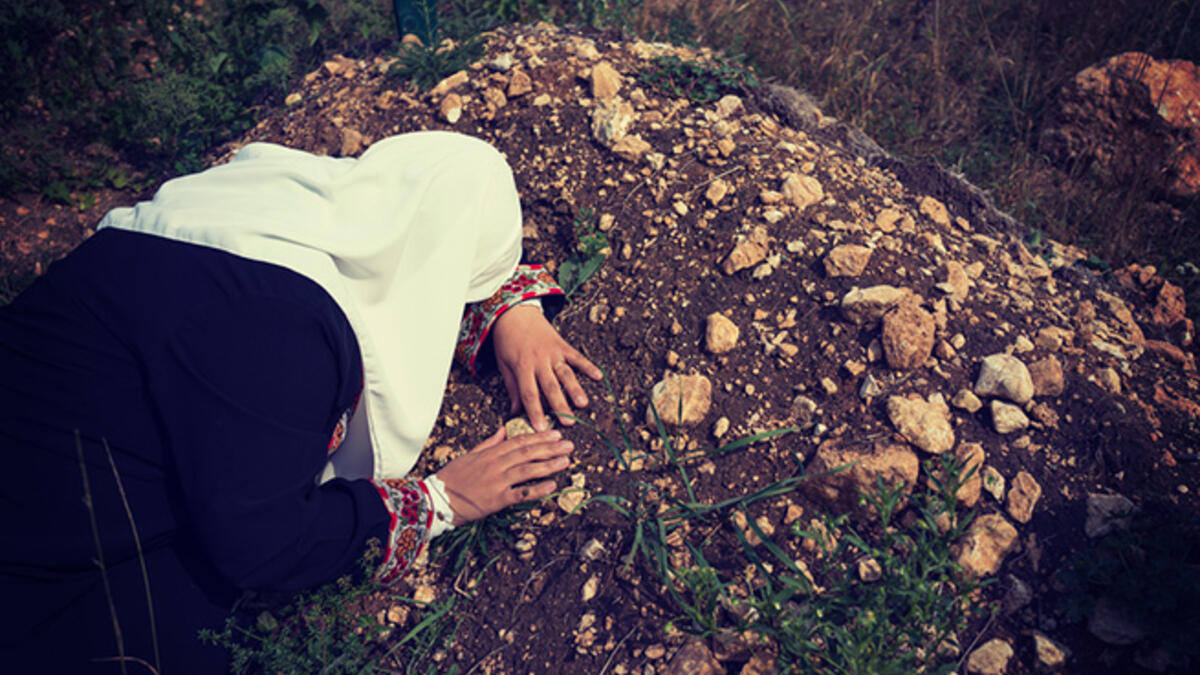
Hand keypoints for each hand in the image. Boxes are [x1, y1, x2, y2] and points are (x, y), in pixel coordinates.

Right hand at [435, 426, 571, 524]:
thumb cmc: (452, 478)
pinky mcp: (497, 500)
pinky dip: (537, 490)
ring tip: (565, 461)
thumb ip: (489, 443)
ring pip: (527, 471)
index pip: (519, 441)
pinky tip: (552, 486)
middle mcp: (495, 465)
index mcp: (489, 453)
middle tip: (568, 445)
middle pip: (527, 453)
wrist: (437, 499)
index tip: (556, 434)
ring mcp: (497, 482)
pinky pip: (521, 494)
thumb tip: (503, 430)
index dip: (539, 437)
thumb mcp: (469, 455)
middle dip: (550, 448)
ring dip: (548, 465)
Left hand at [491, 304, 601, 430]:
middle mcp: (539, 360)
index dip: (535, 411)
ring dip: (575, 389)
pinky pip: (577, 357)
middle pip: (550, 386)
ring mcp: (552, 352)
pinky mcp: (562, 345)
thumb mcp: (503, 364)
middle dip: (559, 405)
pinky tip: (598, 376)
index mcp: (522, 367)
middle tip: (567, 422)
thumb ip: (512, 387)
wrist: (515, 312)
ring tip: (583, 404)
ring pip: (565, 373)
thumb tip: (514, 412)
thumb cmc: (507, 341)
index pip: (529, 393)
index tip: (540, 428)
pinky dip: (588, 366)